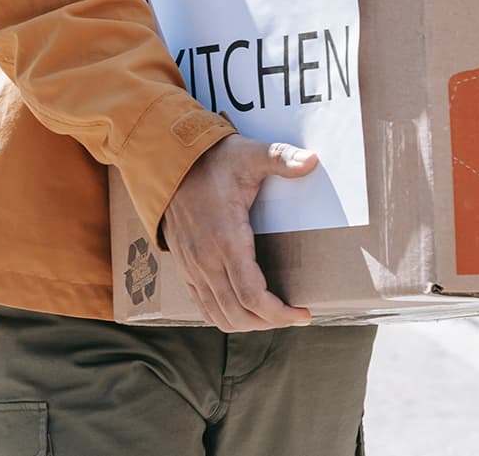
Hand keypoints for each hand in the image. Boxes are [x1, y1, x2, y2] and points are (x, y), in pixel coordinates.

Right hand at [158, 135, 317, 331]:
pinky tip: (243, 308)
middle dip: (270, 322)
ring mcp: (192, 265)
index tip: (304, 313)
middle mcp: (206, 259)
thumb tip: (312, 160)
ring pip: (219, 315)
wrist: (166, 160)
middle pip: (239, 314)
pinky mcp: (184, 266)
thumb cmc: (211, 160)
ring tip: (272, 314)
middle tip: (294, 315)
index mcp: (226, 239)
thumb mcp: (248, 155)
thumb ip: (280, 157)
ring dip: (248, 323)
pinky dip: (225, 315)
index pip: (253, 296)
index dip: (280, 313)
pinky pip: (202, 306)